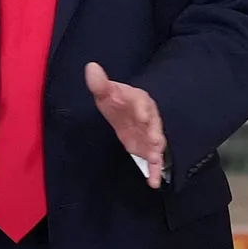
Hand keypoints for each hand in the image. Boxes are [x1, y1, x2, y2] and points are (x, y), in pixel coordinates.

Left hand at [85, 62, 165, 188]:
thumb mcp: (106, 92)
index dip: (142, 109)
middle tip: (155, 140)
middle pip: (153, 124)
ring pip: (156, 142)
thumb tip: (90, 66)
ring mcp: (150, 134)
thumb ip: (99, 83)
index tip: (141, 115)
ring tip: (155, 159)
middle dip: (154, 132)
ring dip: (157, 151)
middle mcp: (148, 117)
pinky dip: (154, 171)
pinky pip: (154, 161)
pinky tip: (153, 182)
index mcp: (139, 100)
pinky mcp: (148, 149)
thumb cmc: (117, 101)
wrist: (125, 112)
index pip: (142, 102)